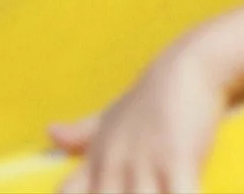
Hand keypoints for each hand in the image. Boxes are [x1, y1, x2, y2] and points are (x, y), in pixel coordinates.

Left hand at [49, 0, 243, 193]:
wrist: (193, 64)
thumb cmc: (152, 97)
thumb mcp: (113, 114)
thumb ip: (81, 133)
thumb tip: (50, 131)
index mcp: (97, 161)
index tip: (97, 192)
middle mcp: (113, 166)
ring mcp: (144, 166)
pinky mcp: (179, 162)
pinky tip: (186, 191)